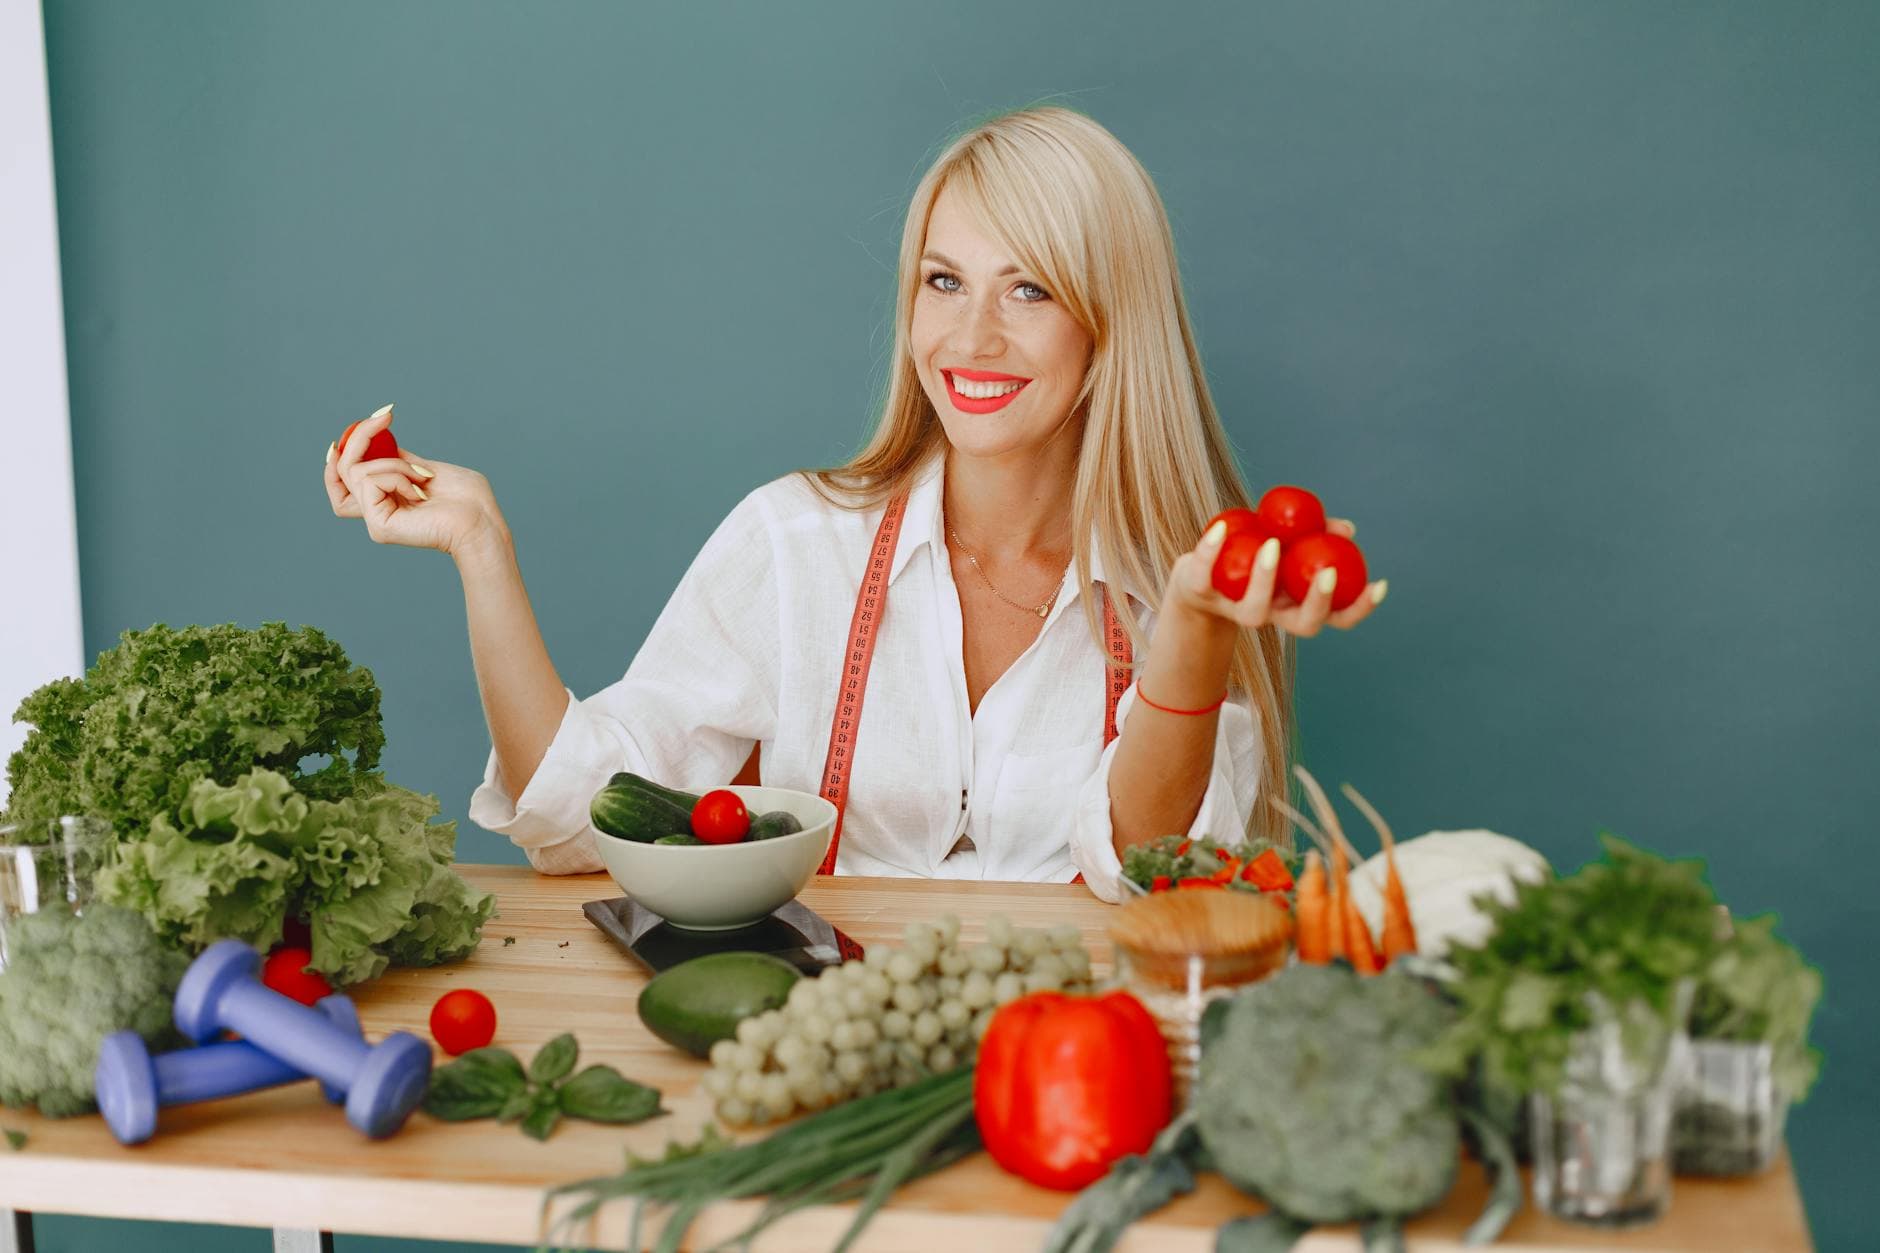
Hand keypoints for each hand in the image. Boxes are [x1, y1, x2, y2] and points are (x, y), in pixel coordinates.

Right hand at [322, 404, 505, 557]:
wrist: (481, 521)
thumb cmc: (467, 499)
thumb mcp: (426, 470)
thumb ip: (400, 461)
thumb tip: (380, 442)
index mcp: (387, 499)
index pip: (345, 478)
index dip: (342, 453)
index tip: (366, 423)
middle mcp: (377, 510)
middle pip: (341, 471)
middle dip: (358, 437)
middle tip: (384, 417)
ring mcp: (375, 519)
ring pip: (355, 472)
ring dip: (393, 463)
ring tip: (422, 476)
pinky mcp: (378, 525)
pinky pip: (369, 482)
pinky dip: (396, 476)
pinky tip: (420, 491)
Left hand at [1163, 517, 1385, 638]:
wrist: (1196, 580)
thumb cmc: (1252, 560)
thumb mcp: (1287, 544)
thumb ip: (1316, 535)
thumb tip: (1346, 529)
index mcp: (1294, 606)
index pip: (1336, 618)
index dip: (1359, 607)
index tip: (1379, 584)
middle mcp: (1270, 615)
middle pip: (1302, 625)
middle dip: (1319, 602)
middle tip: (1329, 571)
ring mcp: (1234, 609)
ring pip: (1253, 610)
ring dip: (1265, 578)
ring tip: (1272, 545)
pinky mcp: (1199, 592)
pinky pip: (1204, 574)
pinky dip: (1211, 550)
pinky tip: (1221, 527)